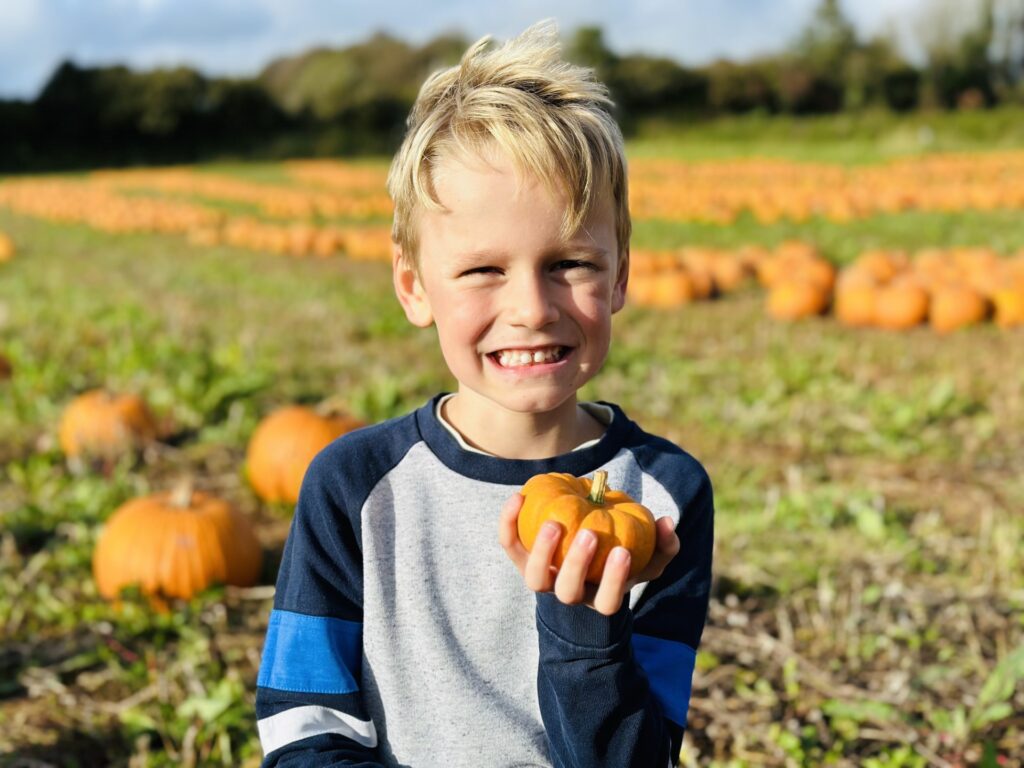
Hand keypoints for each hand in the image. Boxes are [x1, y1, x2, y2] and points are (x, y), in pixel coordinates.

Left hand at [499, 493, 679, 615]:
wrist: (582, 552)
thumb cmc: (620, 556)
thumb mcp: (649, 554)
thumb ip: (664, 543)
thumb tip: (667, 522)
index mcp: (600, 597)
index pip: (608, 601)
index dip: (614, 581)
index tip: (624, 551)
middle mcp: (568, 592)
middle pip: (567, 592)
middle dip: (577, 565)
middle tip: (589, 534)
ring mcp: (543, 578)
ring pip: (534, 578)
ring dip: (541, 552)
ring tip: (553, 523)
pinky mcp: (521, 559)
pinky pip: (511, 543)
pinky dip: (509, 523)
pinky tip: (519, 496)